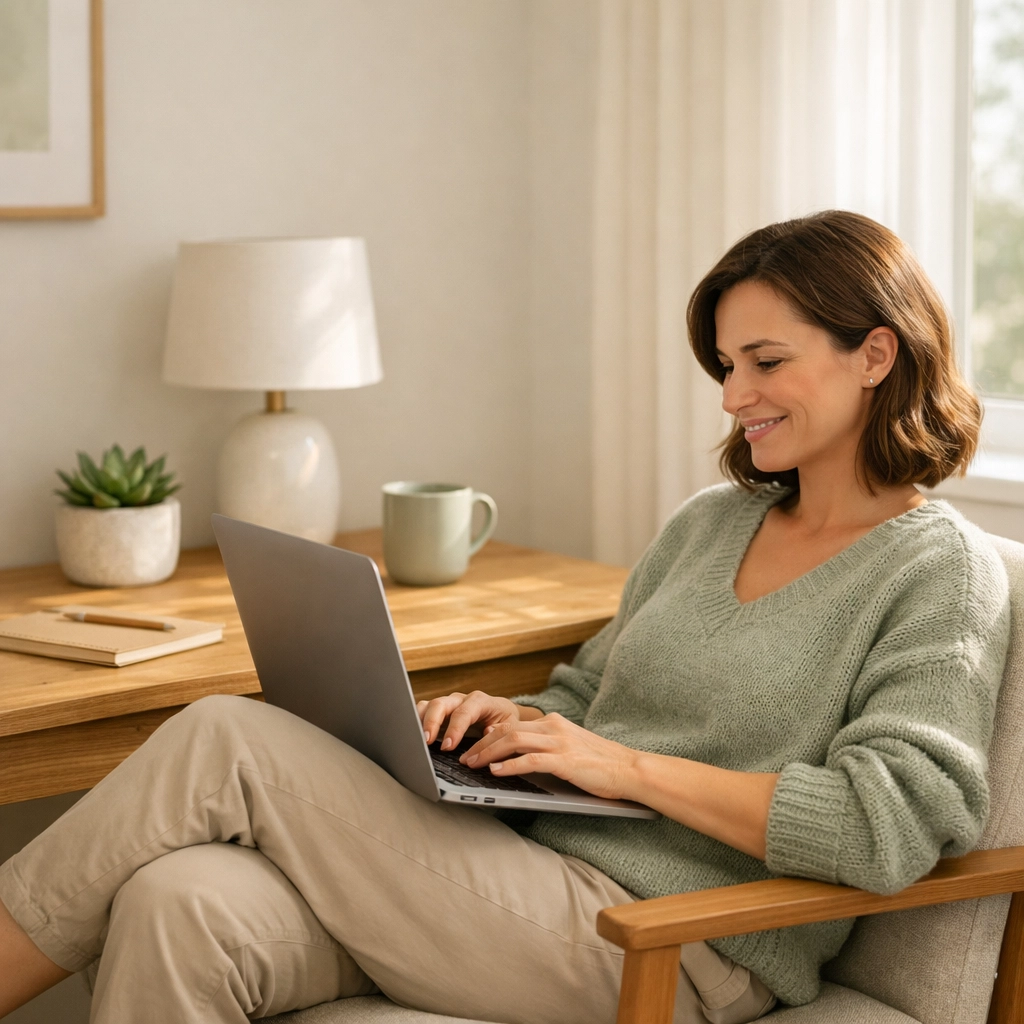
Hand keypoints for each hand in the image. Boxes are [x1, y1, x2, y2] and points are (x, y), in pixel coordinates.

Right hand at [416, 691, 540, 750]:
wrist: (503, 715)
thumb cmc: (506, 721)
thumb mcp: (510, 727)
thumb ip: (500, 730)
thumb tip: (487, 731)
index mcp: (480, 701)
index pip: (464, 712)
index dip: (454, 729)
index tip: (448, 746)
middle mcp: (461, 699)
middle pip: (440, 703)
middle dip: (431, 722)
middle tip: (426, 742)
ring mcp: (448, 704)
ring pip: (428, 705)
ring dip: (420, 721)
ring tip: (416, 740)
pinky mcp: (440, 712)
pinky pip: (423, 712)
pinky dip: (417, 722)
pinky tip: (415, 737)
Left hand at [459, 713, 638, 800]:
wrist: (630, 769)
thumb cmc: (600, 764)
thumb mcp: (569, 748)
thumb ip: (545, 746)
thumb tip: (515, 755)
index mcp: (553, 722)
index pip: (512, 724)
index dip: (489, 735)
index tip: (473, 746)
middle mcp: (553, 727)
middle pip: (507, 729)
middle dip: (482, 744)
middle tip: (465, 757)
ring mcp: (559, 742)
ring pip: (513, 740)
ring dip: (488, 753)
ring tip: (473, 764)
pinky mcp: (565, 760)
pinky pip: (530, 760)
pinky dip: (508, 766)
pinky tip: (496, 773)